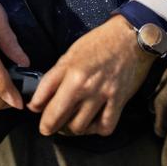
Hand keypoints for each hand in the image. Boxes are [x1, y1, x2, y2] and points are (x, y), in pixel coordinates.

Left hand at [26, 15, 154, 136]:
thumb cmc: (100, 41)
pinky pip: (104, 127)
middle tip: (49, 126)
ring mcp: (102, 94)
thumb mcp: (72, 52)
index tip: (35, 109)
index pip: (42, 96)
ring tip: (72, 122)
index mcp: (69, 68)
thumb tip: (42, 96)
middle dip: (48, 125)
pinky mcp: (119, 101)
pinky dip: (96, 129)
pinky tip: (93, 122)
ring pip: (79, 127)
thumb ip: (57, 74)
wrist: (130, 36)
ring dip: (72, 128)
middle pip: (57, 117)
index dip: (35, 107)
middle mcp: (83, 84)